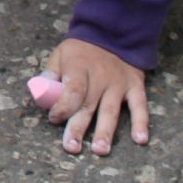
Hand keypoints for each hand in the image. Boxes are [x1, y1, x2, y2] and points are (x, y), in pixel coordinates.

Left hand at [45, 38, 149, 156]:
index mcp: (79, 67)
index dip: (63, 106)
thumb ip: (52, 73)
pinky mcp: (135, 86)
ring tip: (100, 150)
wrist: (113, 32)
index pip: (72, 90)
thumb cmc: (81, 50)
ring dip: (105, 132)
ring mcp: (119, 83)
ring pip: (110, 110)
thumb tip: (41, 94)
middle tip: (72, 147)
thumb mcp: (61, 54)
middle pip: (88, 105)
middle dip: (78, 127)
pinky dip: (141, 123)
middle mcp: (100, 77)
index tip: (54, 118)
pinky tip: (140, 140)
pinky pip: (140, 106)